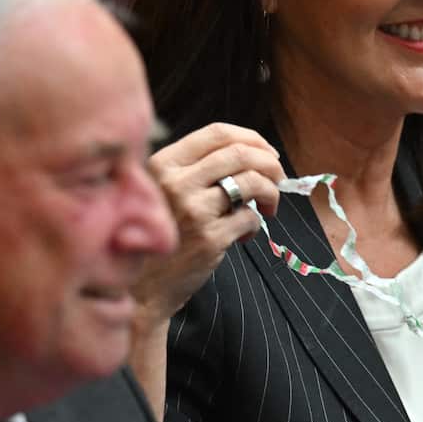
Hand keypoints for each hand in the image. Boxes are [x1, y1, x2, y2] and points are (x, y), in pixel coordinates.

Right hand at [131, 123, 283, 324]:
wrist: (143, 288)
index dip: (251, 139)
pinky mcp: (209, 238)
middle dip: (270, 164)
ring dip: (271, 192)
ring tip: (268, 207)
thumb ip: (195, 168)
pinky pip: (250, 217)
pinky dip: (256, 223)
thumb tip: (252, 152)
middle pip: (240, 154)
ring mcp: (193, 210)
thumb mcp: (162, 190)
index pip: (217, 133)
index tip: (268, 152)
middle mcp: (176, 182)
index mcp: (164, 163)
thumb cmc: (161, 234)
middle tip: (279, 178)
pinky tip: (244, 235)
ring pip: (251, 183)